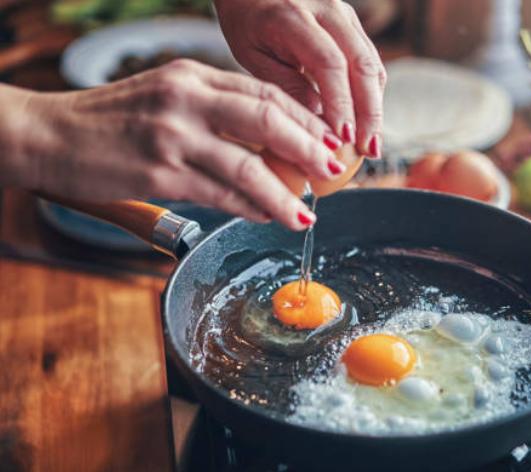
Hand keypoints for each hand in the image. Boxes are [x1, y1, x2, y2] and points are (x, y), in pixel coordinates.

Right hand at [6, 60, 346, 229]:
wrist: (48, 134)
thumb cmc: (111, 120)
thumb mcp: (165, 97)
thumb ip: (212, 112)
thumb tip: (264, 145)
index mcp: (191, 76)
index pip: (263, 92)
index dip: (303, 118)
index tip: (326, 139)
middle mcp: (186, 99)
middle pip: (267, 119)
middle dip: (309, 148)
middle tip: (332, 170)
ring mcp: (172, 135)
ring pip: (248, 165)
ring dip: (284, 193)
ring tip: (305, 212)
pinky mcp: (159, 173)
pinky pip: (220, 193)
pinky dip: (249, 207)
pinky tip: (266, 215)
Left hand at [214, 0, 385, 157]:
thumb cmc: (247, 23)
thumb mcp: (254, 56)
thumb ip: (286, 86)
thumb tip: (320, 126)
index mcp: (293, 16)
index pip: (329, 63)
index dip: (341, 103)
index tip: (343, 138)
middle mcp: (328, 10)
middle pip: (361, 64)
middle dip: (369, 112)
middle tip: (368, 150)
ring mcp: (345, 15)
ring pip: (372, 65)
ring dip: (375, 108)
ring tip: (371, 144)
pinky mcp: (353, 25)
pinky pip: (370, 63)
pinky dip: (371, 96)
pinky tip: (366, 124)